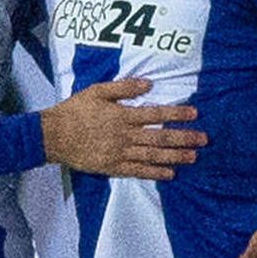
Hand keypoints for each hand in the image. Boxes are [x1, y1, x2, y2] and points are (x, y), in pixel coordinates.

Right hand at [38, 74, 204, 179]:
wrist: (53, 135)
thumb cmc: (75, 110)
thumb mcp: (97, 91)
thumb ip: (124, 87)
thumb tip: (148, 84)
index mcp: (122, 115)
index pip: (156, 113)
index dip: (176, 113)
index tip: (194, 113)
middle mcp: (124, 135)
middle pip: (159, 136)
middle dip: (183, 138)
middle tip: (204, 139)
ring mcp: (119, 153)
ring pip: (152, 155)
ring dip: (175, 156)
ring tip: (193, 157)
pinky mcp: (112, 167)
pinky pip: (138, 171)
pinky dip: (155, 173)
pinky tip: (170, 174)